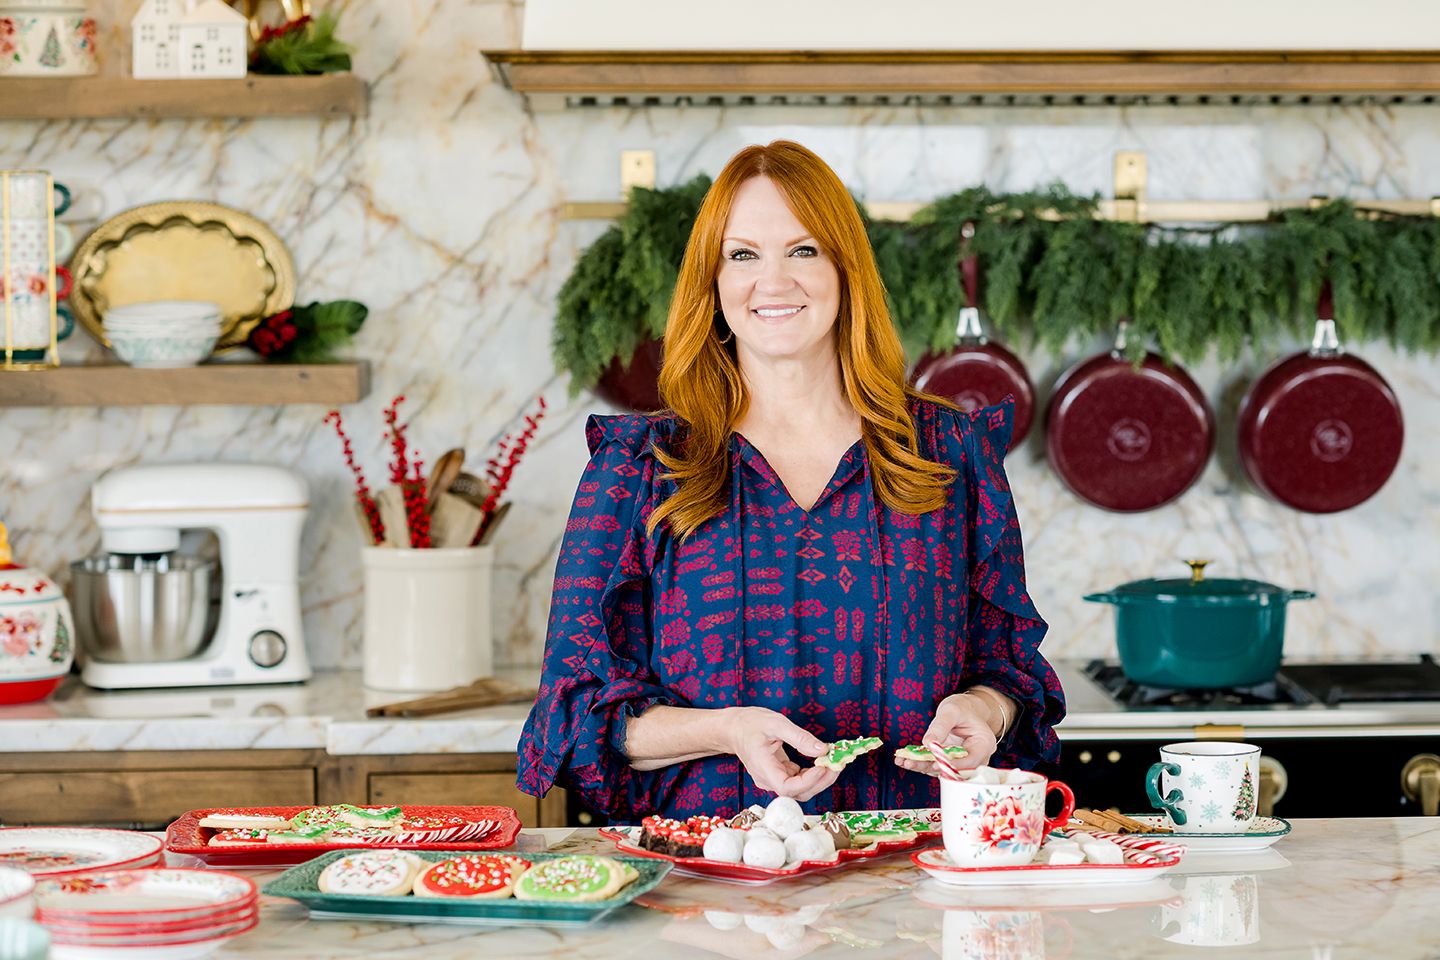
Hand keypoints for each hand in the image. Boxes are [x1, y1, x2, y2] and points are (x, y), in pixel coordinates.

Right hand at [723, 707, 840, 801]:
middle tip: (837, 764)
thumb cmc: (750, 723)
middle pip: (797, 792)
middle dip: (820, 781)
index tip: (823, 766)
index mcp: (763, 768)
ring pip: (800, 789)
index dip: (808, 781)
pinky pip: (798, 780)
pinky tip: (821, 761)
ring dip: (819, 779)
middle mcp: (768, 779)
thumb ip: (799, 738)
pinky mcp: (778, 775)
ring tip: (833, 762)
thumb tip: (823, 749)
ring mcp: (773, 779)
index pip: (787, 788)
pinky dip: (812, 773)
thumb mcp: (776, 723)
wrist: (733, 728)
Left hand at [893, 692, 998, 777]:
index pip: (970, 760)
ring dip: (922, 767)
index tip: (934, 763)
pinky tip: (905, 760)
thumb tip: (928, 744)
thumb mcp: (951, 711)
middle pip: (954, 768)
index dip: (953, 764)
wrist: (964, 709)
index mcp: (983, 744)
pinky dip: (921, 763)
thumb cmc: (962, 708)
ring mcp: (962, 761)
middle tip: (910, 763)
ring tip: (903, 761)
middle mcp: (975, 756)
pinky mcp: (950, 761)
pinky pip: (936, 765)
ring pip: (943, 769)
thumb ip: (941, 726)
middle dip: (931, 767)